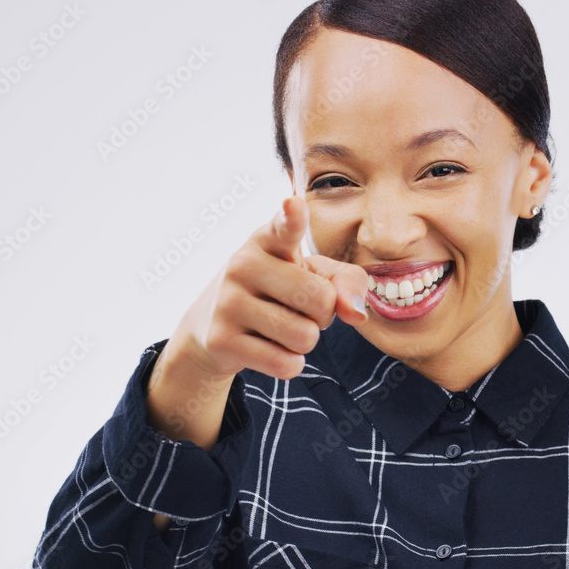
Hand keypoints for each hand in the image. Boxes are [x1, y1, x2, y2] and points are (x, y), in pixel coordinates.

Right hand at [161, 193, 368, 385]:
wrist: (212, 327)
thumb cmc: (278, 291)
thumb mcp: (314, 276)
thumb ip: (347, 283)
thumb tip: (356, 313)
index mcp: (268, 240)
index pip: (284, 227)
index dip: (292, 217)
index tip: (293, 204)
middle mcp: (243, 264)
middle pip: (320, 299)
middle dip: (323, 315)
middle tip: (299, 309)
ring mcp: (228, 302)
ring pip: (305, 336)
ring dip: (305, 341)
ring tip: (281, 327)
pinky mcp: (221, 340)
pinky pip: (285, 363)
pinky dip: (290, 363)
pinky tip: (269, 349)